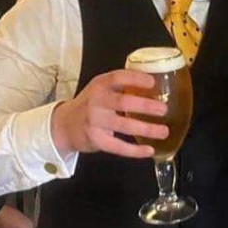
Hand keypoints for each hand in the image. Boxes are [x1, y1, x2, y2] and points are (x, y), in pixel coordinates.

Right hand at [50, 69, 165, 157]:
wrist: (64, 126)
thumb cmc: (89, 105)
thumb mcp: (100, 90)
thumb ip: (120, 87)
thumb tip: (154, 87)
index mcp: (100, 85)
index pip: (118, 77)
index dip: (136, 79)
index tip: (152, 82)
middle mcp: (96, 102)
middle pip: (123, 102)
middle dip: (146, 106)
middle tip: (163, 109)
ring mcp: (95, 122)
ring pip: (124, 126)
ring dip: (147, 129)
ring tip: (164, 131)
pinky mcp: (96, 140)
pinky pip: (118, 147)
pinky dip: (135, 150)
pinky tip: (149, 150)